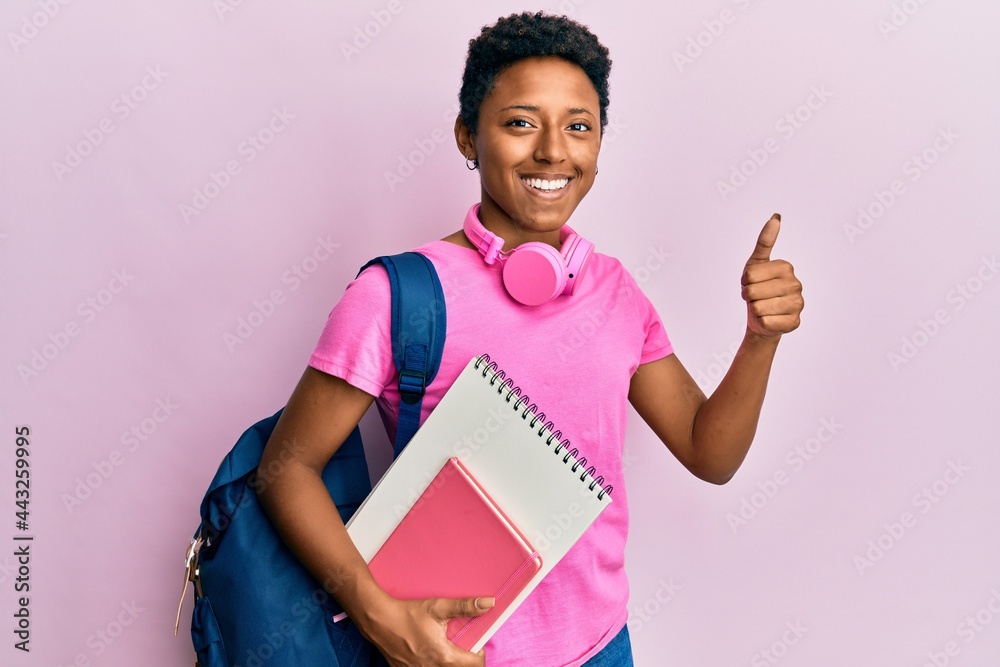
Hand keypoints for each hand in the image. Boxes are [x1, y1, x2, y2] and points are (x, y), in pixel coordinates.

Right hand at [358, 595, 493, 666]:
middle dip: (465, 660)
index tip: (475, 643)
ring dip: (450, 663)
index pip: (475, 664)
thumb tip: (488, 603)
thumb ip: (465, 607)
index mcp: (444, 656)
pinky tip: (429, 652)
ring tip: (446, 648)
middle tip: (462, 645)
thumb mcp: (438, 607)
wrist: (379, 621)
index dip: (479, 653)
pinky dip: (434, 664)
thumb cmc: (408, 614)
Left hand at [741, 213, 803, 338]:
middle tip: (756, 297)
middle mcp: (796, 284)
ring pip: (759, 308)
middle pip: (753, 292)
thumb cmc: (758, 288)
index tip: (752, 283)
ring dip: (755, 310)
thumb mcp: (756, 264)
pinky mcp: (795, 322)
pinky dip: (762, 322)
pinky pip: (766, 322)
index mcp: (786, 267)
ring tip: (762, 307)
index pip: (749, 276)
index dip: (745, 282)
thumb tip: (776, 217)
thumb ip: (765, 241)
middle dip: (749, 297)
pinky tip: (769, 319)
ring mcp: (798, 304)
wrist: (762, 317)